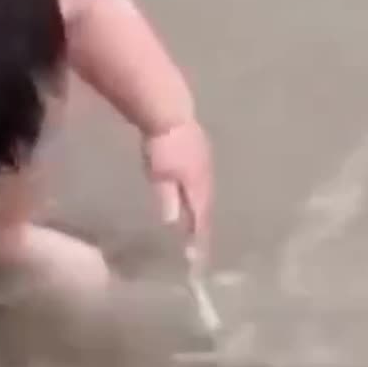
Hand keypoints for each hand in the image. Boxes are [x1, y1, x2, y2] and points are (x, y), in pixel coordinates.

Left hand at [144, 120, 212, 248]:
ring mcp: (205, 159)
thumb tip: (173, 222)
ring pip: (205, 191)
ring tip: (195, 225)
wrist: (168, 109)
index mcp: (199, 182)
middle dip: (202, 224)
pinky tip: (190, 194)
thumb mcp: (160, 173)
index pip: (200, 215)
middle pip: (205, 204)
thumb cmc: (163, 144)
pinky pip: (201, 178)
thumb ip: (168, 197)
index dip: (198, 235)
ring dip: (200, 208)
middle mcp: (206, 174)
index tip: (195, 257)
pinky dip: (197, 192)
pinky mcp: (200, 150)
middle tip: (197, 246)